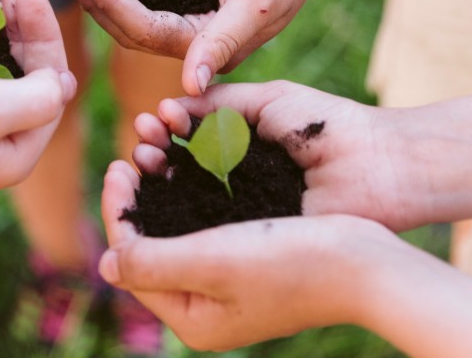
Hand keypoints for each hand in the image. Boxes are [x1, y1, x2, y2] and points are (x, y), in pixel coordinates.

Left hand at [98, 159, 401, 351]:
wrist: (366, 262)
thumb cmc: (292, 260)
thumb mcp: (213, 261)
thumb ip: (154, 263)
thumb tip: (105, 263)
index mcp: (192, 319)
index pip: (132, 263)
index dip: (118, 213)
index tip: (118, 166)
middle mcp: (205, 307)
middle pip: (149, 247)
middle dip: (136, 199)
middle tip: (129, 155)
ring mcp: (227, 286)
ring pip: (174, 230)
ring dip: (159, 190)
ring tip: (152, 152)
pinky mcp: (248, 262)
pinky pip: (202, 224)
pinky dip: (188, 192)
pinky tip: (186, 163)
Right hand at [132, 81, 440, 232]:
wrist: (377, 165)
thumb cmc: (328, 125)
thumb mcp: (267, 100)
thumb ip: (218, 103)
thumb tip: (171, 106)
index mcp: (241, 145)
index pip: (189, 138)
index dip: (166, 129)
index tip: (152, 117)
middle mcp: (237, 178)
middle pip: (181, 169)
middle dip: (155, 152)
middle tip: (141, 141)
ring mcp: (242, 209)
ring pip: (188, 197)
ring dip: (160, 177)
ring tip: (144, 158)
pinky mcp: (252, 236)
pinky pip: (210, 226)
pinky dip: (183, 209)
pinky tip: (164, 190)